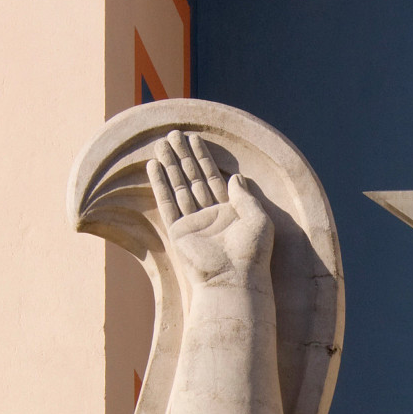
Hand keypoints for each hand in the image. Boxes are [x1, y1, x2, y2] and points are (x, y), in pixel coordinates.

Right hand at [147, 130, 273, 290]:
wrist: (233, 280)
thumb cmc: (251, 253)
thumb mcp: (258, 220)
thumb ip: (246, 197)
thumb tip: (236, 177)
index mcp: (230, 211)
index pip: (213, 177)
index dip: (204, 158)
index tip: (194, 138)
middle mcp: (210, 215)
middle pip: (193, 178)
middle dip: (183, 156)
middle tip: (174, 133)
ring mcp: (193, 223)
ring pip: (179, 187)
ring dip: (170, 165)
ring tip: (160, 143)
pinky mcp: (178, 231)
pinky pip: (167, 203)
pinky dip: (160, 185)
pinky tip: (154, 166)